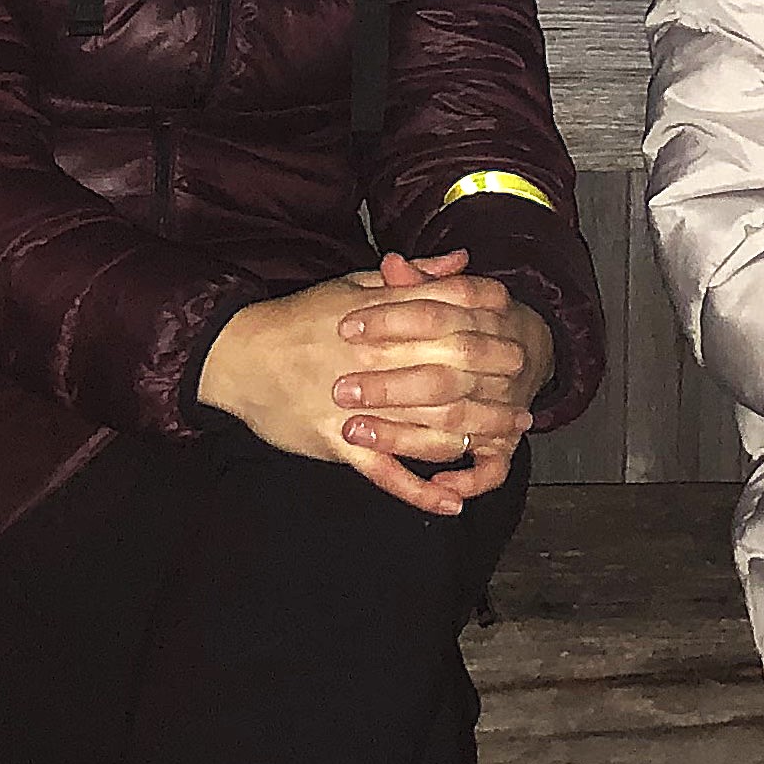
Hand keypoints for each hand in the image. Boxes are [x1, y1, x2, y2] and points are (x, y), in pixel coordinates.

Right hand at [195, 253, 544, 513]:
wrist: (239, 355)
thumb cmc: (300, 318)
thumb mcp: (354, 285)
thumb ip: (413, 279)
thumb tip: (464, 261)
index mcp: (382, 321)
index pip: (450, 324)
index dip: (491, 336)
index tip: (520, 344)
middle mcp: (376, 363)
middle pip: (451, 377)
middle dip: (494, 390)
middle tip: (525, 403)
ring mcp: (360, 409)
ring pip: (429, 429)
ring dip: (474, 438)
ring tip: (504, 441)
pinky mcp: (339, 444)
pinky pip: (387, 474)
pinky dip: (421, 491)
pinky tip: (453, 503)